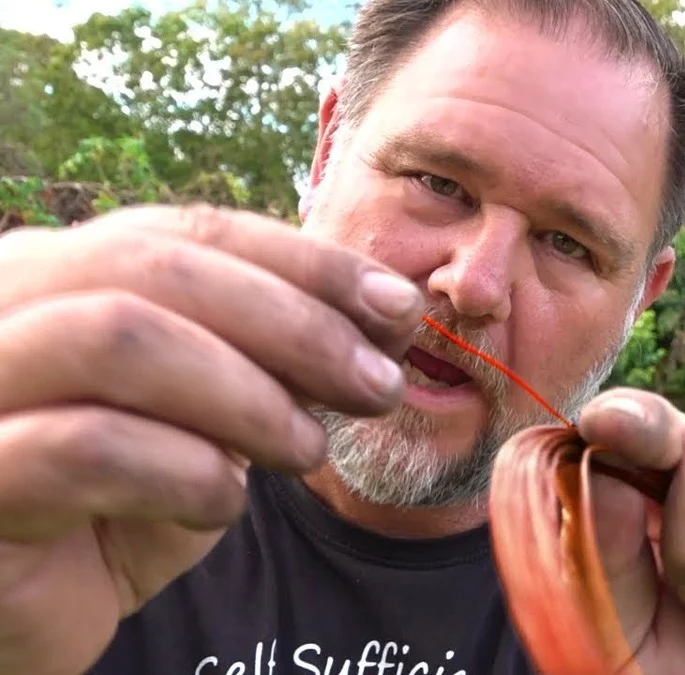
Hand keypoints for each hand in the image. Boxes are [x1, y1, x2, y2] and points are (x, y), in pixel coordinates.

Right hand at [0, 205, 423, 674]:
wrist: (23, 614)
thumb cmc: (121, 505)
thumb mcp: (215, 419)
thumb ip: (278, 358)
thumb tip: (388, 311)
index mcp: (61, 271)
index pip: (192, 232)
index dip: (306, 263)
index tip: (399, 307)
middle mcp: (1, 305)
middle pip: (158, 267)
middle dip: (295, 324)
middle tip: (378, 385)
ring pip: (118, 335)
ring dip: (246, 394)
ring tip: (305, 449)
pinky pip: (87, 446)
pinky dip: (184, 470)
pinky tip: (220, 503)